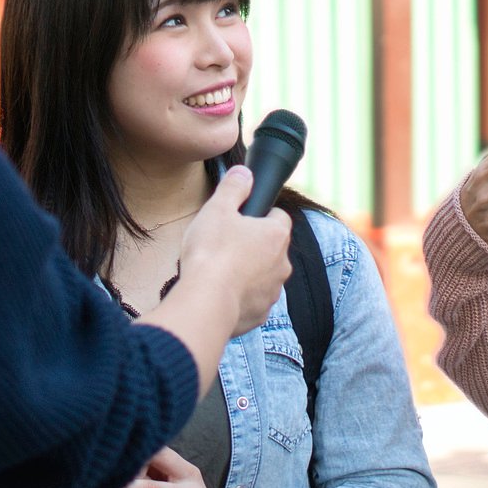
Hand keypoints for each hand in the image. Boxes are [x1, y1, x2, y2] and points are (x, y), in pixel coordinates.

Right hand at [178, 167, 292, 334]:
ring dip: (247, 272)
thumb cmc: (211, 253)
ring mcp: (273, 291)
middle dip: (252, 245)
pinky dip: (240, 296)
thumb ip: (233, 187)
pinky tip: (220, 292)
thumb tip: (244, 173)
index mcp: (276, 235)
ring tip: (219, 271)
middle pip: (271, 248)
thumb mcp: (218, 209)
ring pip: (264, 275)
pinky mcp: (260, 313)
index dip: (261, 215)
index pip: (279, 217)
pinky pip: (253, 300)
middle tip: (224, 245)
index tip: (243, 219)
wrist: (205, 302)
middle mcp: (282, 264)